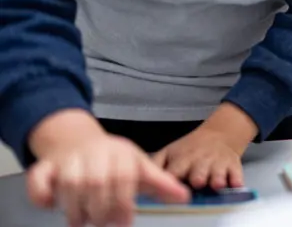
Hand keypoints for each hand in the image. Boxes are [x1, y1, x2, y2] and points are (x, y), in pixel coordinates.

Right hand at [27, 109, 188, 226]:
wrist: (77, 141)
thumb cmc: (113, 160)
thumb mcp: (139, 167)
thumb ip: (160, 184)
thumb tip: (185, 196)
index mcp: (120, 152)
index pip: (123, 177)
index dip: (123, 203)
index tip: (124, 222)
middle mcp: (94, 153)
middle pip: (95, 183)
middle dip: (98, 210)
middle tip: (101, 223)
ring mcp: (68, 159)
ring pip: (68, 185)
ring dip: (74, 208)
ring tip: (82, 220)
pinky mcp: (44, 167)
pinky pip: (38, 180)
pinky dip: (42, 194)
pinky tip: (51, 204)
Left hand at [154, 103, 256, 189]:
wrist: (220, 133)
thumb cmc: (191, 147)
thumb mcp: (170, 151)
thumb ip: (155, 164)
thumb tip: (143, 179)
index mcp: (182, 159)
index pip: (173, 172)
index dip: (171, 180)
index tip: (170, 186)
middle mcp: (200, 162)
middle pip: (198, 171)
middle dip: (198, 176)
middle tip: (196, 181)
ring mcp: (217, 164)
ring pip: (218, 173)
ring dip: (217, 178)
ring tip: (217, 183)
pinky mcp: (233, 166)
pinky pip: (237, 174)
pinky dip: (236, 180)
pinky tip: (235, 184)